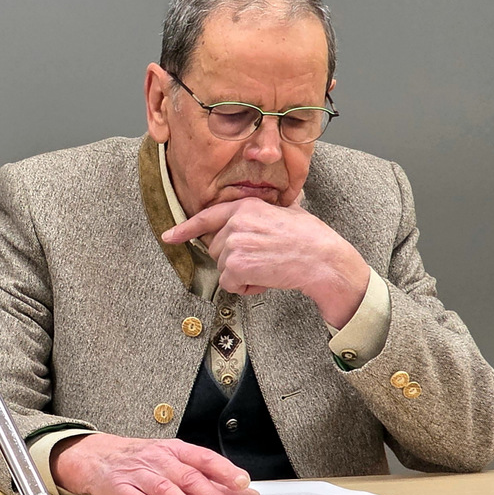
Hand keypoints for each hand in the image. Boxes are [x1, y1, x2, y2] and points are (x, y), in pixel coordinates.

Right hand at [51, 434, 259, 494]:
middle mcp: (159, 460)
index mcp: (174, 451)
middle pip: (189, 477)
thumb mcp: (172, 460)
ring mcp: (139, 474)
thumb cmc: (141, 459)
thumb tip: (242, 494)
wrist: (97, 455)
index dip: (224, 470)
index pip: (203, 458)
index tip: (243, 483)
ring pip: (165, 488)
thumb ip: (204, 477)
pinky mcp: (120, 487)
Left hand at [162, 198, 369, 326]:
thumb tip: (267, 207)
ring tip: (269, 267)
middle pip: (215, 249)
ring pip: (223, 268)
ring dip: (243, 274)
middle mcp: (235, 222)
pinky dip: (246, 288)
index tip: (169, 236)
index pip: (207, 217)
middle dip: (234, 259)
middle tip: (264, 258)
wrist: (324, 261)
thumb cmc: (312, 239)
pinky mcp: (236, 265)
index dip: (185, 229)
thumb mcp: (288, 212)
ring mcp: (234, 244)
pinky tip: (266, 279)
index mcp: (246, 207)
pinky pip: (230, 284)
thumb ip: (267, 210)